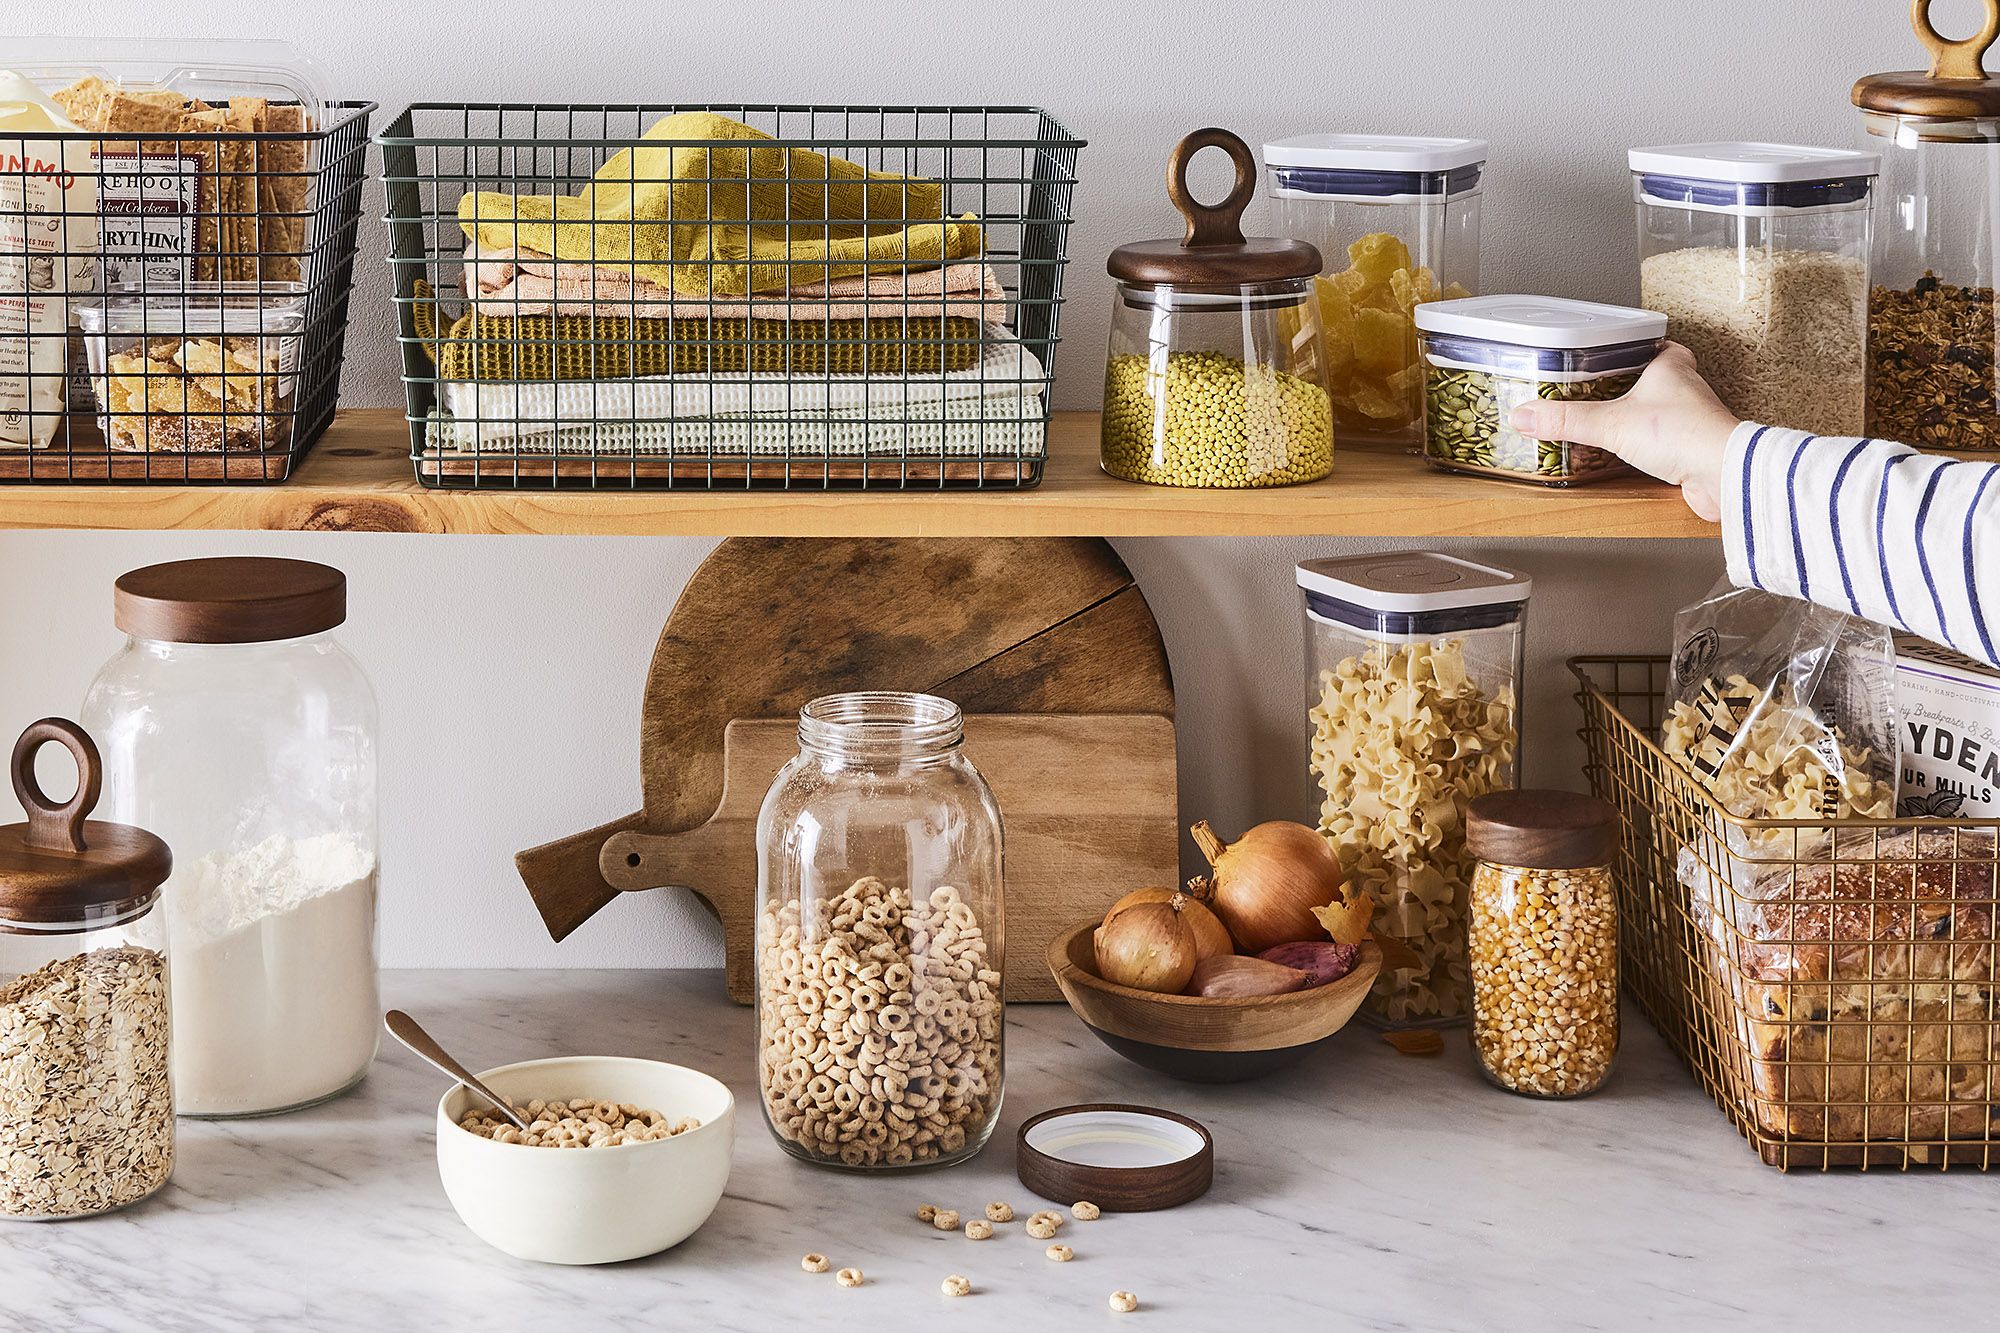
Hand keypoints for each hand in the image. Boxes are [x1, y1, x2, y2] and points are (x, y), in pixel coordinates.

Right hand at [1507, 343, 1739, 520]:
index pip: (1656, 345)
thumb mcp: (1610, 423)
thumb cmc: (1684, 434)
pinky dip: (1650, 445)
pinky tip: (1633, 454)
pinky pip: (1667, 442)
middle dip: (1634, 382)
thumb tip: (1524, 414)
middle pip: (1659, 377)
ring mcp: (1692, 421)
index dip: (1638, 346)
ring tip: (1612, 419)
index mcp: (1671, 368)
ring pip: (1664, 409)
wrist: (1723, 473)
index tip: (1616, 349)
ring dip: (1642, 414)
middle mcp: (1686, 390)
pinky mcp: (1693, 450)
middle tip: (1606, 385)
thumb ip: (1566, 420)